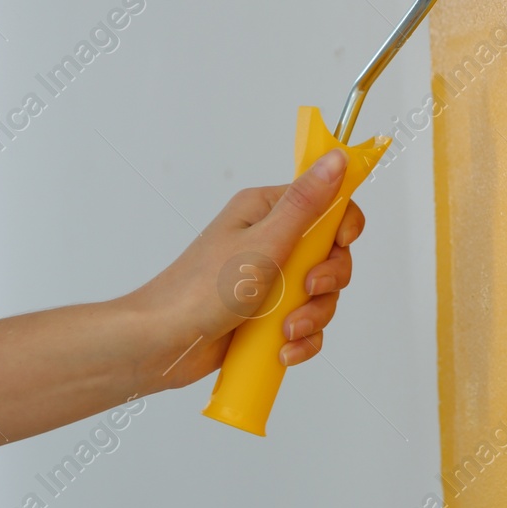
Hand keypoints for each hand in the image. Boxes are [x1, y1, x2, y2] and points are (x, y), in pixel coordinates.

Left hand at [118, 148, 365, 392]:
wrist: (163, 344)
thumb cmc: (203, 288)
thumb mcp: (265, 242)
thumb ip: (306, 203)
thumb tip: (338, 158)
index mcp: (267, 211)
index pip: (327, 204)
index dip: (343, 225)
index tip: (341, 243)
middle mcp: (271, 241)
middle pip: (331, 254)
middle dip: (327, 280)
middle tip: (306, 290)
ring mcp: (271, 280)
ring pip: (321, 293)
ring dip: (312, 316)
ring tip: (286, 330)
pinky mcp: (268, 314)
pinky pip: (305, 323)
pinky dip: (301, 339)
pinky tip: (284, 349)